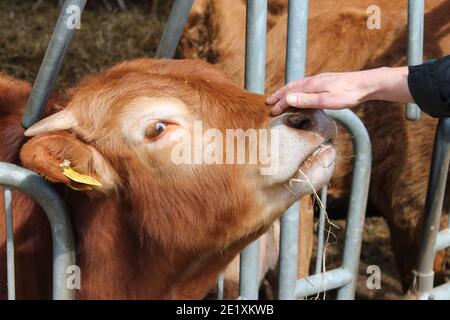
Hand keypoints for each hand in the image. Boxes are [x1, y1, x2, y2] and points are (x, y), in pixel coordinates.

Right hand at [266, 67, 412, 114]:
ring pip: (298, 85)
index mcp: (311, 85)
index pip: (289, 95)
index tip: (272, 113)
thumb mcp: (327, 101)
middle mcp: (313, 80)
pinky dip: (296, 90)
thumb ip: (307, 101)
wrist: (367, 84)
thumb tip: (288, 99)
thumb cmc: (348, 95)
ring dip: (286, 92)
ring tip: (280, 97)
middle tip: (268, 102)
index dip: (280, 104)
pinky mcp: (326, 81)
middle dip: (278, 95)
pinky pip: (305, 85)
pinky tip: (301, 94)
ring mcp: (319, 80)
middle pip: (290, 87)